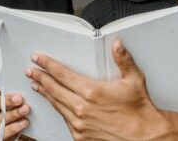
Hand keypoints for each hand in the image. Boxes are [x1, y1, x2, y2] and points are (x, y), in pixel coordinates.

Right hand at [0, 82, 31, 140]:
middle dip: (5, 101)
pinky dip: (12, 129)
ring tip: (25, 111)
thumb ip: (6, 94)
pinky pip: (0, 134)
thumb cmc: (9, 114)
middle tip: (19, 99)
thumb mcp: (7, 101)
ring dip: (12, 115)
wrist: (11, 134)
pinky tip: (22, 124)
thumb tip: (15, 88)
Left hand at [27, 40, 168, 139]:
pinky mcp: (80, 136)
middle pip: (53, 89)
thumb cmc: (140, 111)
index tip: (38, 59)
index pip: (62, 74)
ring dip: (45, 93)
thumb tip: (117, 44)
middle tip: (31, 71)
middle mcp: (82, 108)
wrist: (146, 137)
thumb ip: (123, 60)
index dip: (47, 65)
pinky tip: (55, 104)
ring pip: (56, 104)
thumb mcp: (134, 80)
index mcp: (92, 92)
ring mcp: (79, 124)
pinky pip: (64, 119)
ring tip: (37, 85)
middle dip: (40, 78)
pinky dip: (58, 109)